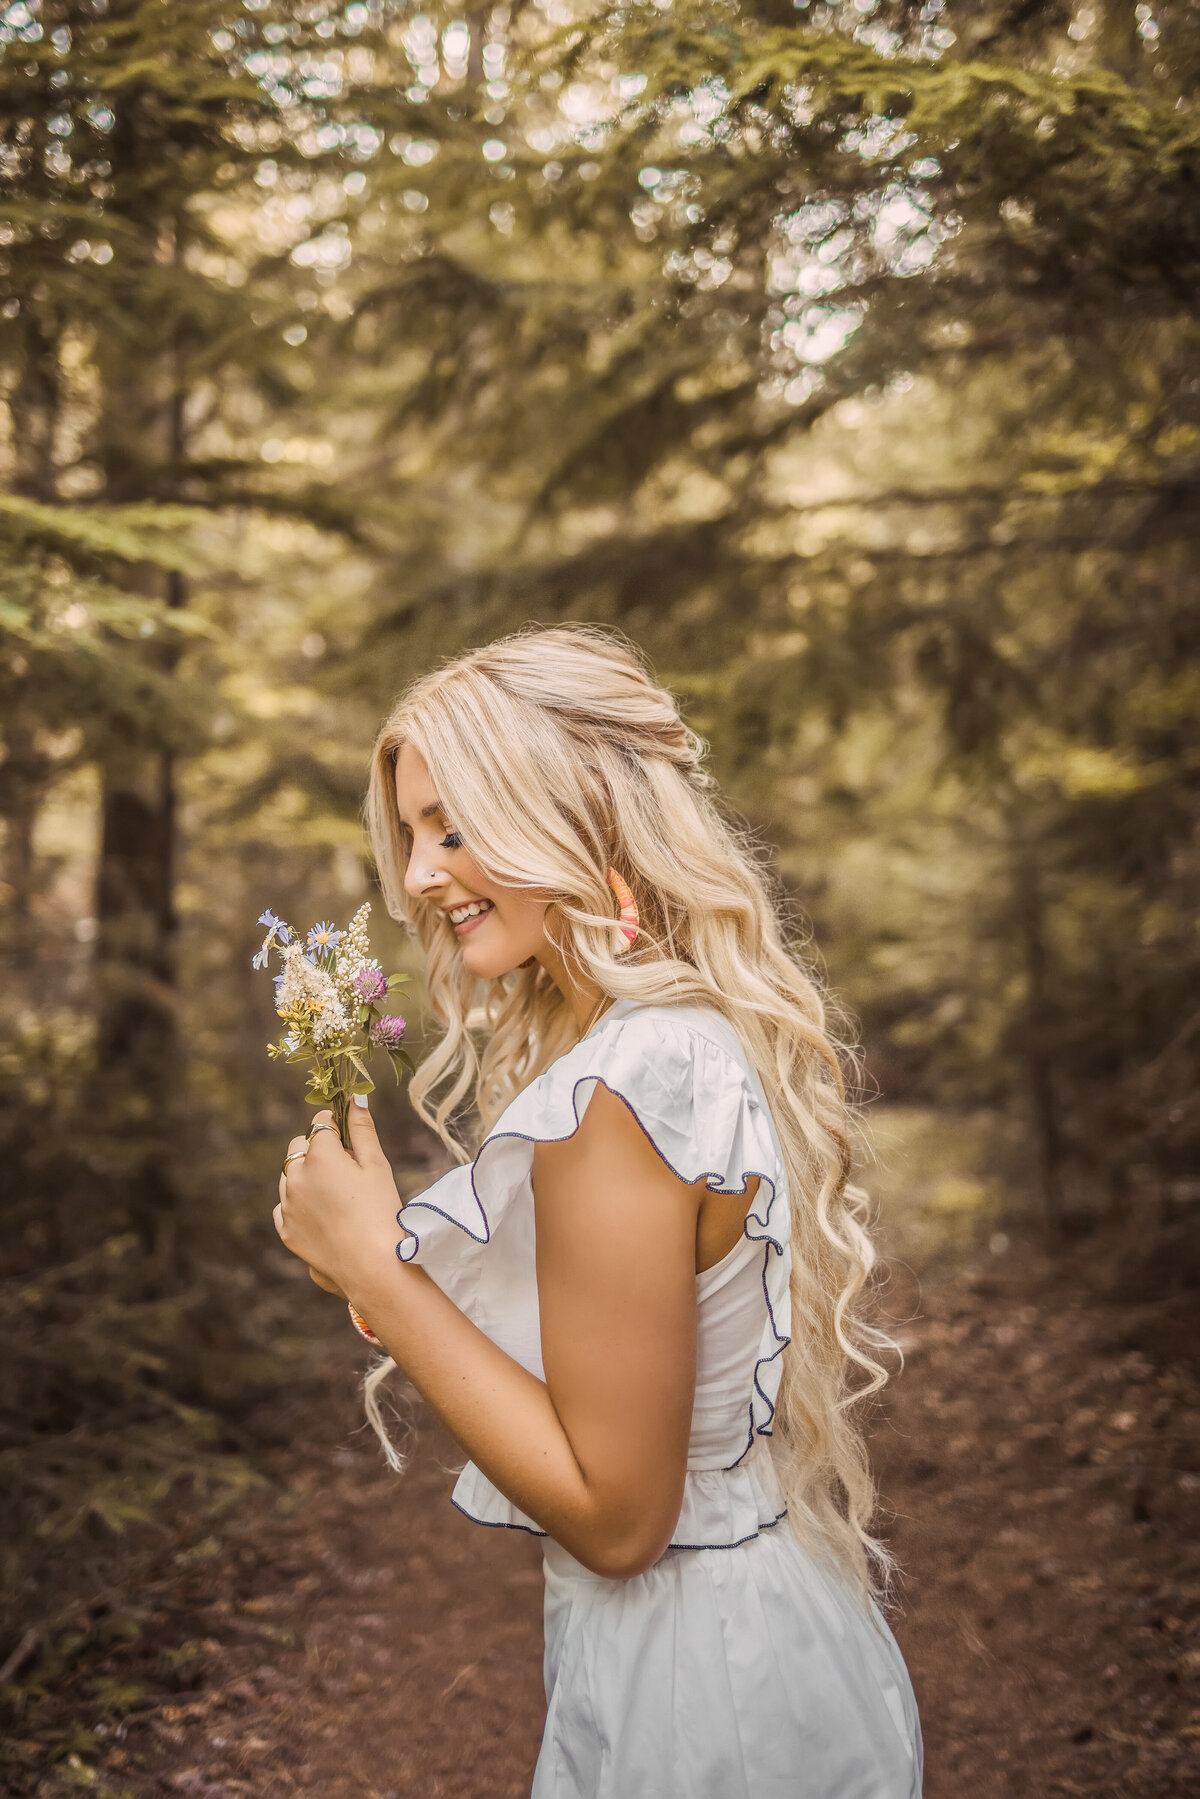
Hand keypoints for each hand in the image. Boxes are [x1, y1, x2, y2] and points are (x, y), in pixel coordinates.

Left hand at [273, 1101, 400, 1298]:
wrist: (372, 1265)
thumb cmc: (381, 1210)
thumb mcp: (376, 1165)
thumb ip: (362, 1129)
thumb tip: (356, 1097)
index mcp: (319, 1155)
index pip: (320, 1123)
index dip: (337, 1127)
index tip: (350, 1141)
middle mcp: (295, 1176)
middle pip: (298, 1146)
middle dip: (317, 1149)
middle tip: (345, 1169)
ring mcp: (287, 1204)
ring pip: (289, 1176)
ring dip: (306, 1176)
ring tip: (336, 1196)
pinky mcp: (285, 1229)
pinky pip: (285, 1206)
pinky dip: (298, 1204)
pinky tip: (323, 1215)